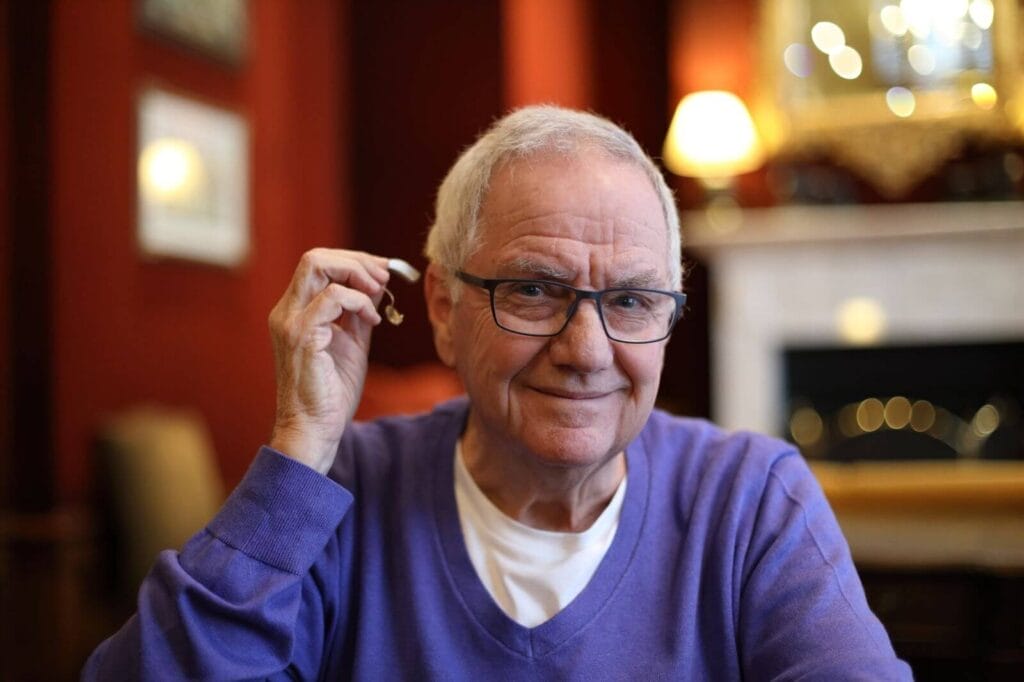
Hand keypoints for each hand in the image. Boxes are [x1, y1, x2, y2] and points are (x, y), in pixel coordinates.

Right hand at [267, 249, 389, 472]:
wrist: (315, 429)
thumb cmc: (331, 393)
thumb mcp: (352, 342)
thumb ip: (359, 312)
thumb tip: (377, 285)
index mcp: (295, 311)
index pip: (318, 265)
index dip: (353, 261)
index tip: (383, 272)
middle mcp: (286, 311)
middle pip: (315, 257)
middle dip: (356, 261)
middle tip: (384, 277)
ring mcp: (289, 321)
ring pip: (317, 265)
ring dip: (357, 273)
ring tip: (380, 293)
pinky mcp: (300, 335)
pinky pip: (331, 297)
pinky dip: (358, 301)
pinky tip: (372, 320)